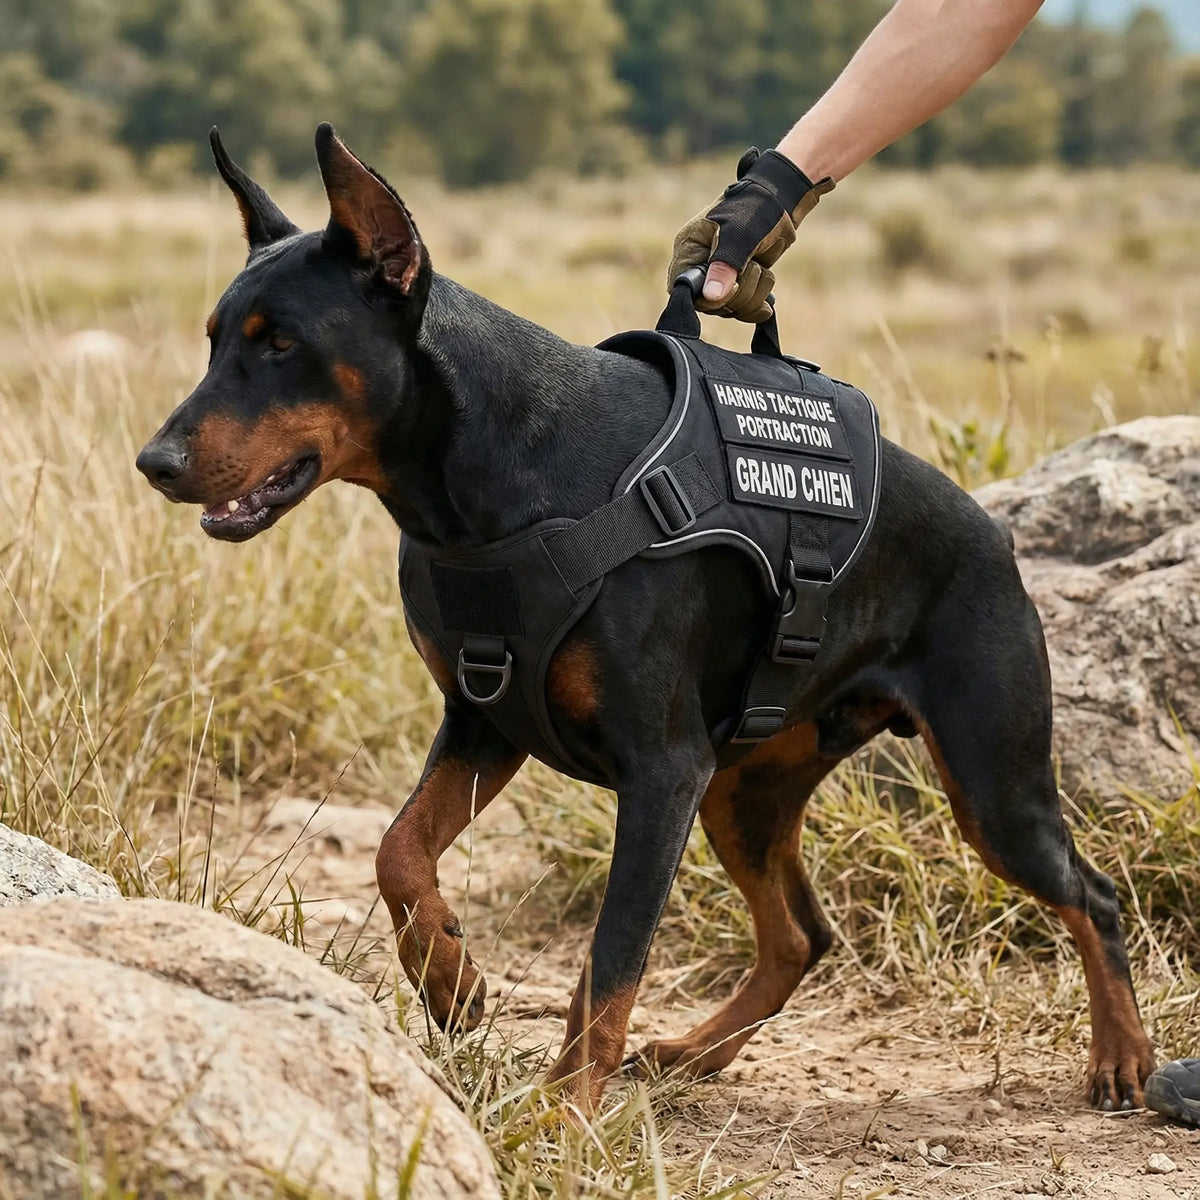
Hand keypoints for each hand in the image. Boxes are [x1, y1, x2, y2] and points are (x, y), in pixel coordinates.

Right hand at [667, 148, 832, 321]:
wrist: (780, 201)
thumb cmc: (753, 208)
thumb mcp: (739, 233)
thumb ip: (725, 264)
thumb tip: (711, 297)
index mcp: (688, 251)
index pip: (684, 290)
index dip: (709, 297)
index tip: (734, 284)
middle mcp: (699, 268)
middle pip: (711, 305)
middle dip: (740, 291)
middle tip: (754, 264)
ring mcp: (718, 279)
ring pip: (731, 309)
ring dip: (754, 292)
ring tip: (762, 266)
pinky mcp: (736, 286)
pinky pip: (743, 311)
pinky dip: (758, 303)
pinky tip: (767, 294)